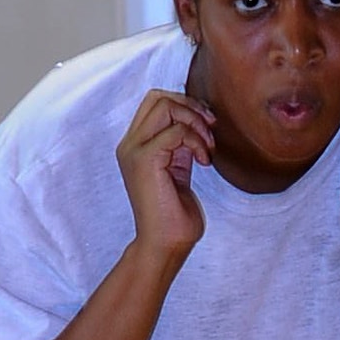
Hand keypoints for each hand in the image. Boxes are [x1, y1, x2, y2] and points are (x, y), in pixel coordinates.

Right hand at [116, 89, 215, 259]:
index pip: (155, 101)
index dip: (185, 104)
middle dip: (190, 106)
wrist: (165, 243)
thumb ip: (180, 142)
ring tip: (208, 147)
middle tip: (210, 129)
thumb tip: (197, 118)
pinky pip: (176, 131)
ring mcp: (134, 150)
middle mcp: (129, 144)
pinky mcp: (145, 160)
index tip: (207, 126)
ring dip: (195, 122)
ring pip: (165, 106)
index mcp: (135, 144)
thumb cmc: (174, 213)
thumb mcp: (179, 167)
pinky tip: (204, 161)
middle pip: (157, 96)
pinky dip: (196, 141)